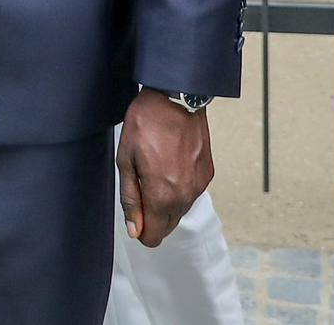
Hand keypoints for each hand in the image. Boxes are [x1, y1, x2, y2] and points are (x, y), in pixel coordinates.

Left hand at [117, 90, 213, 248]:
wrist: (176, 97)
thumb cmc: (146, 123)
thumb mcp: (126, 160)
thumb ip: (130, 198)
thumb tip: (134, 228)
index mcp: (162, 195)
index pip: (154, 236)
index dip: (141, 229)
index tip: (134, 212)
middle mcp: (185, 196)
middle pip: (168, 226)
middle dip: (153, 215)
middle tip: (141, 185)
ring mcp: (199, 185)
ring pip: (180, 210)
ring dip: (167, 200)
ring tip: (156, 169)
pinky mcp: (207, 173)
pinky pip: (191, 192)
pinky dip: (180, 187)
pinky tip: (170, 164)